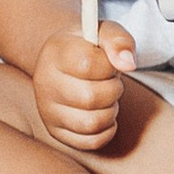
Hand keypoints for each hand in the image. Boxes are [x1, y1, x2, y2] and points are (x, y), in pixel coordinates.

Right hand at [34, 21, 134, 154]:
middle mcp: (44, 82)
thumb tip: (129, 64)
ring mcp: (47, 110)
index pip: (88, 64)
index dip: (109, 65)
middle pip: (90, 97)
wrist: (66, 61)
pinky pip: (92, 141)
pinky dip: (107, 129)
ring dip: (111, 110)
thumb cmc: (90, 47)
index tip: (109, 62)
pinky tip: (103, 112)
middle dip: (113, 89)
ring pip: (91, 123)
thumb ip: (119, 41)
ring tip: (107, 96)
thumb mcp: (104, 32)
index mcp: (55, 52)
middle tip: (111, 81)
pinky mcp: (56, 132)